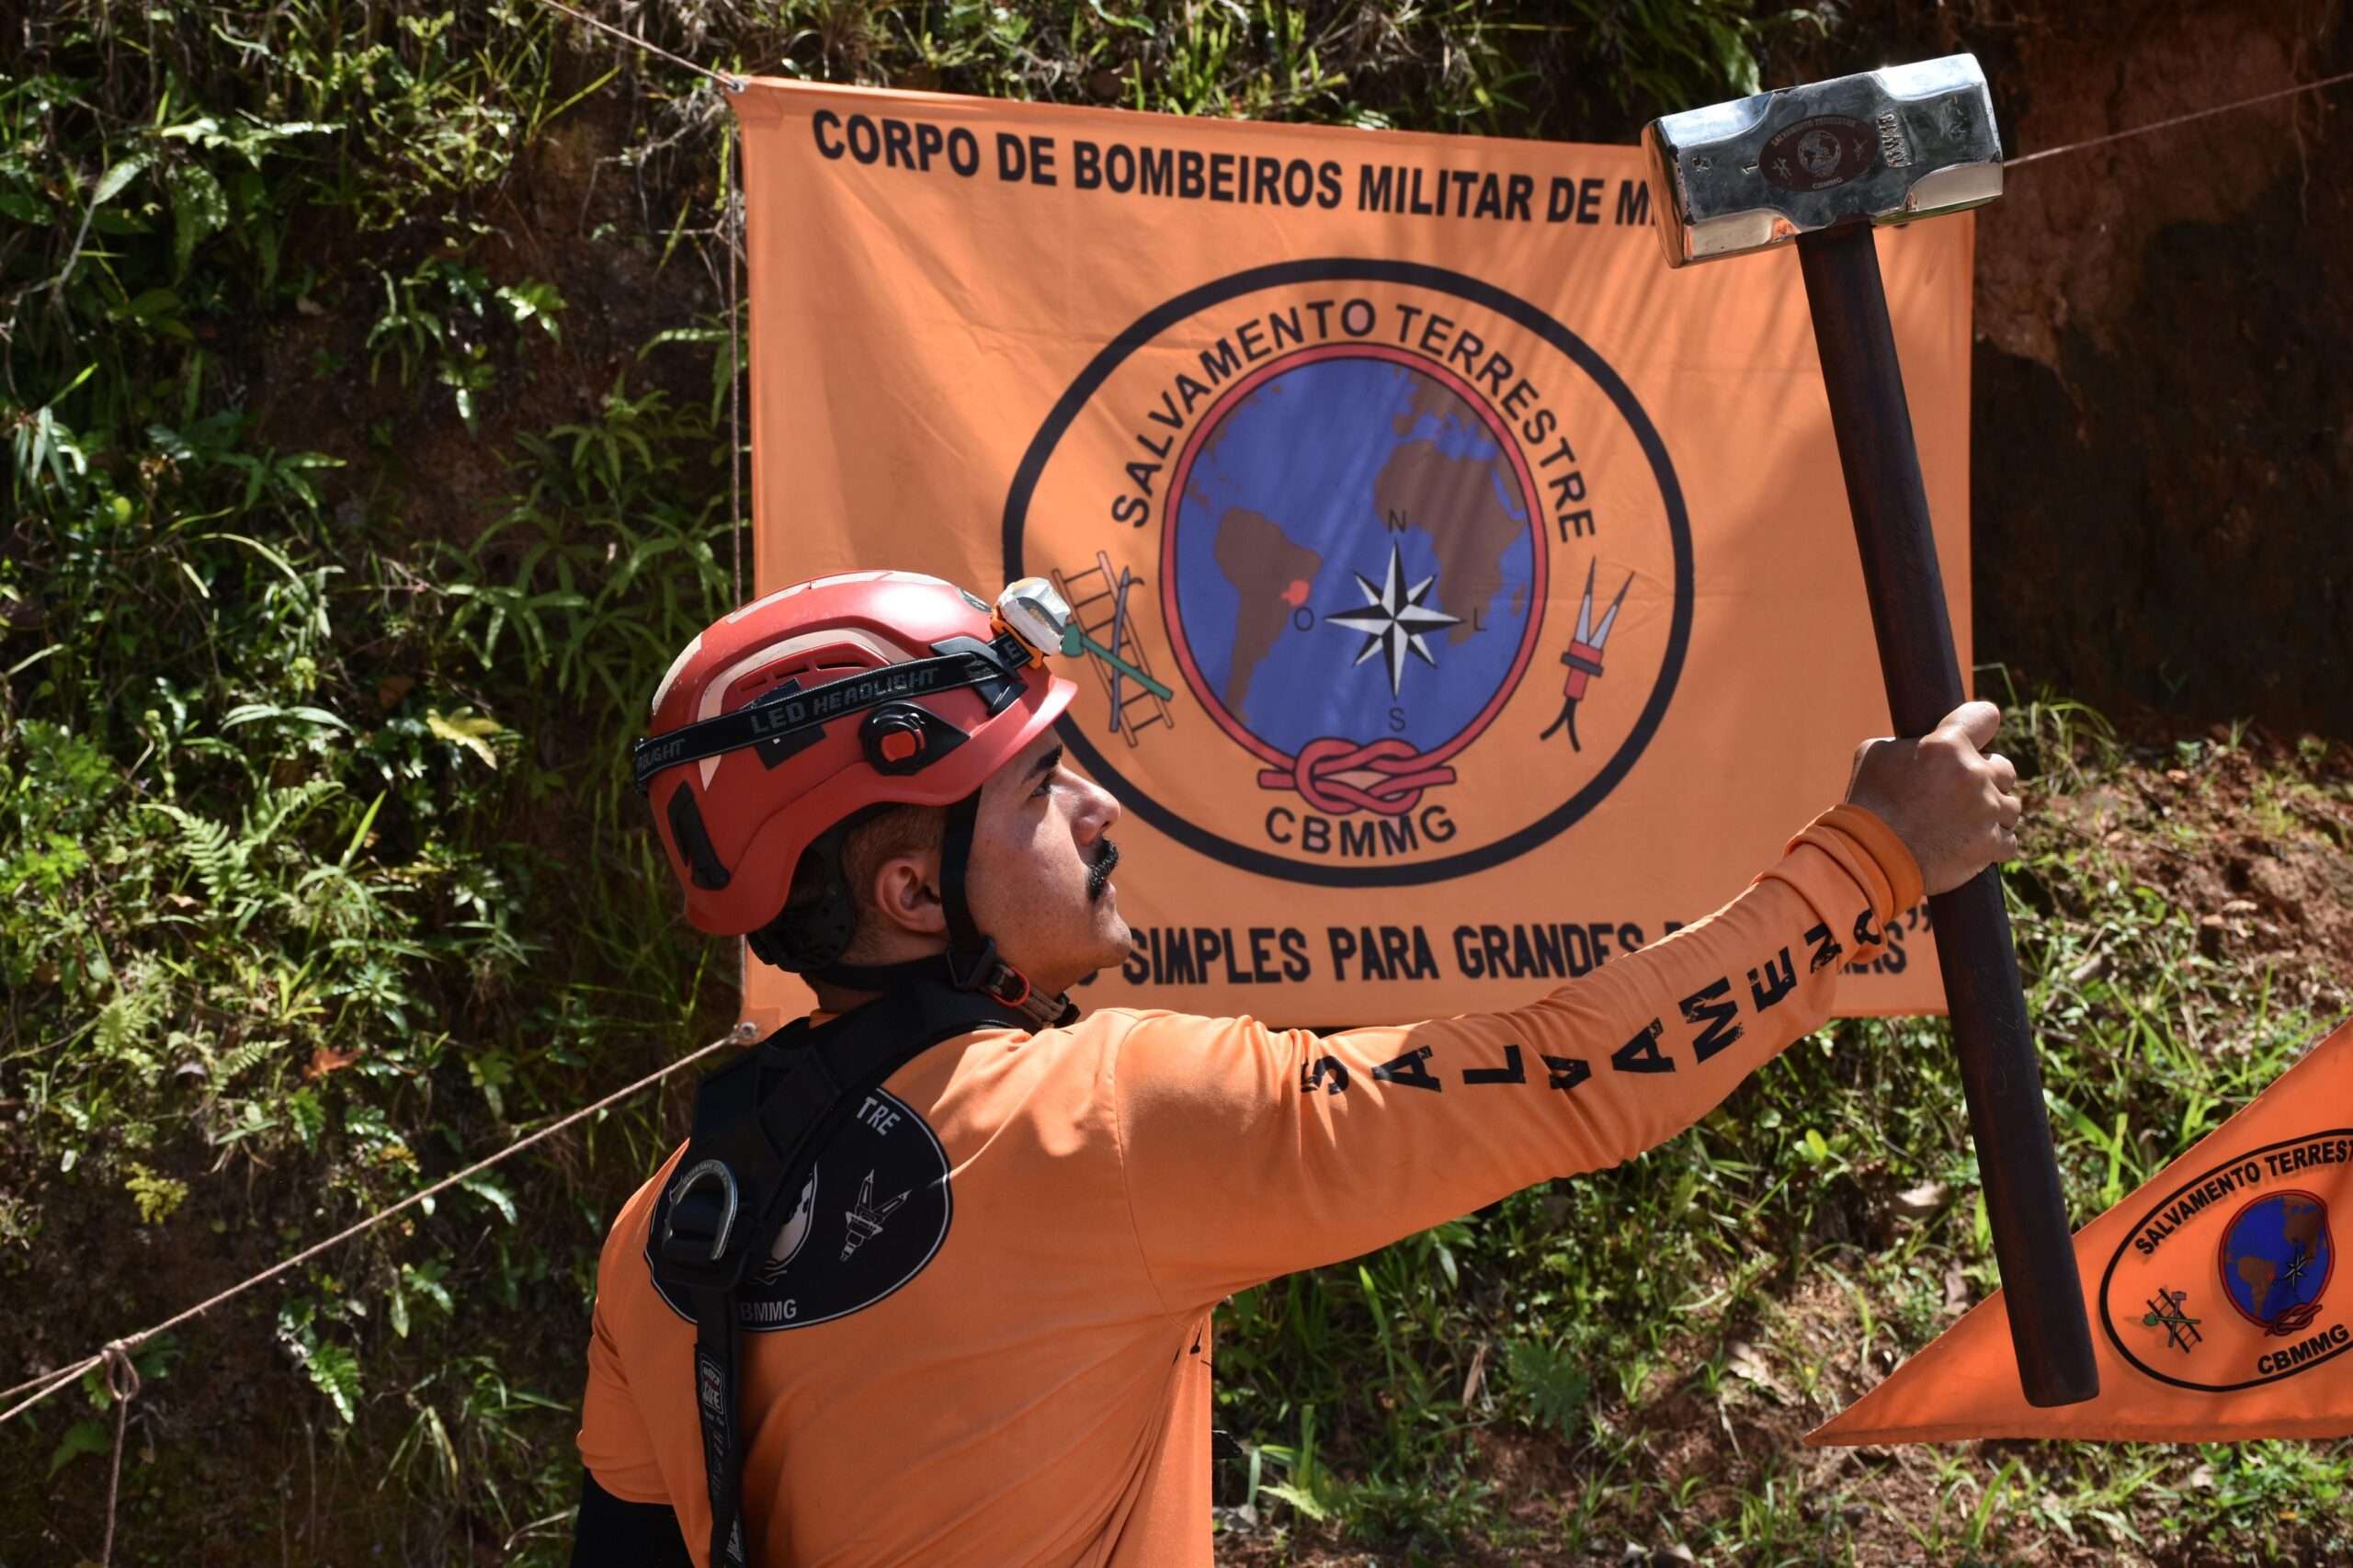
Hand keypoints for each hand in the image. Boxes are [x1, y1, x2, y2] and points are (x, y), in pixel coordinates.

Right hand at [1843, 700, 2021, 896]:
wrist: (1870, 859)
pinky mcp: (1991, 844)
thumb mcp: (1875, 756)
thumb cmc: (1867, 806)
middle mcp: (1973, 773)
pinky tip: (1970, 845)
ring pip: (2010, 806)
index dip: (1980, 726)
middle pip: (2003, 767)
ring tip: (1964, 824)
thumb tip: (1918, 744)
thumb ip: (1906, 744)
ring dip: (1991, 812)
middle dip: (1985, 778)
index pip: (1985, 716)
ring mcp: (1986, 810)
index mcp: (1945, 745)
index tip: (1978, 737)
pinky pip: (2008, 841)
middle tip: (1960, 794)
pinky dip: (1992, 844)